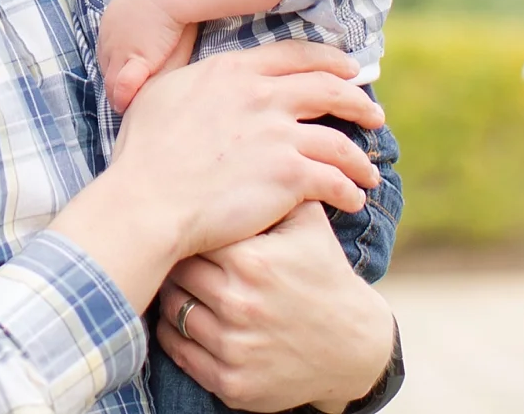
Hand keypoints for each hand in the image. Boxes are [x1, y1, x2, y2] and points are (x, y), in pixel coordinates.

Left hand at [97, 0, 198, 111]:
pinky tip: (127, 107)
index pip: (105, 50)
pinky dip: (124, 97)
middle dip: (114, 81)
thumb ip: (144, 16)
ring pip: (111, 81)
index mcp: (110, 20)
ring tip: (124, 108)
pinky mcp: (134, 60)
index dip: (115, 64)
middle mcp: (108, 37)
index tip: (123, 74)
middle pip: (106, 67)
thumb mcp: (149, 2)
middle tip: (122, 96)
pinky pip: (122, 87)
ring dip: (117, 94)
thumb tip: (149, 27)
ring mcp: (119, 50)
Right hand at [107, 41, 382, 260]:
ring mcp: (278, 135)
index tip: (348, 70)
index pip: (295, 56)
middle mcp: (262, 96)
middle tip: (374, 115)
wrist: (146, 199)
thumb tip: (192, 63)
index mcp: (233, 72)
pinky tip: (353, 200)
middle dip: (358, 102)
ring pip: (340, 141)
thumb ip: (185, 73)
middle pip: (329, 90)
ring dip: (360, 159)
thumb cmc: (142, 153)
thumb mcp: (158, 92)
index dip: (329, 61)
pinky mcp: (289, 175)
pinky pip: (335, 181)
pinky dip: (349, 191)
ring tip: (369, 174)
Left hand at [157, 203, 396, 411]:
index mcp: (252, 261)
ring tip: (181, 280)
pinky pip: (178, 352)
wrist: (352, 346)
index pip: (191, 236)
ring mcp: (233, 348)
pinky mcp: (231, 383)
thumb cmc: (324, 274)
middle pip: (176, 273)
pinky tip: (184, 315)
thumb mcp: (309, 224)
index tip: (184, 222)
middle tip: (172, 250)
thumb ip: (278, 182)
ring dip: (172, 295)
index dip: (186, 227)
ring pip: (172, 312)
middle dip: (174, 261)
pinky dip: (174, 334)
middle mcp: (239, 305)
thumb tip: (244, 141)